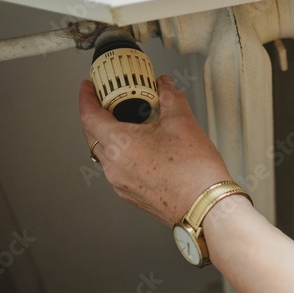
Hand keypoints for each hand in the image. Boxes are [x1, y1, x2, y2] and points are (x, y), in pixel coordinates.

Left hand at [79, 75, 231, 224]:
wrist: (207, 206)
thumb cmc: (195, 172)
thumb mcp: (183, 121)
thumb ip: (170, 96)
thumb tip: (164, 86)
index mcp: (120, 145)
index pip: (89, 116)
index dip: (86, 98)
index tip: (88, 88)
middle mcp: (114, 167)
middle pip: (93, 135)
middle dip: (96, 115)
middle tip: (107, 102)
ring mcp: (122, 184)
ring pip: (105, 154)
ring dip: (110, 136)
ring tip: (129, 124)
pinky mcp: (132, 195)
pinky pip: (118, 169)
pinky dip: (123, 154)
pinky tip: (143, 148)